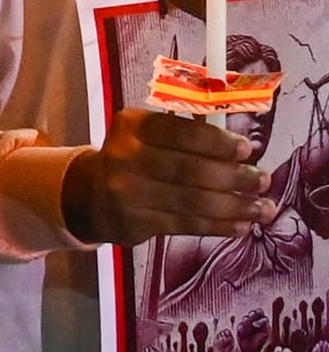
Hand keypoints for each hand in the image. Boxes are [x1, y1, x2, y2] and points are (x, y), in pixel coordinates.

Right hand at [60, 107, 274, 245]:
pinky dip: (219, 225)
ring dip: (234, 206)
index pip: (179, 131)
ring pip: (192, 201)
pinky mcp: (137, 222)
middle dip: (233, 176)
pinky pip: (187, 224)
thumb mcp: (144, 135)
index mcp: (131, 126)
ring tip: (263, 208)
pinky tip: (241, 225)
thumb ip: (184, 137)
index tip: (246, 149)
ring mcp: (129, 192)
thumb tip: (240, 149)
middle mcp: (125, 157)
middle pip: (189, 169)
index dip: (216, 141)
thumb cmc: (131, 158)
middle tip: (262, 180)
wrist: (88, 194)